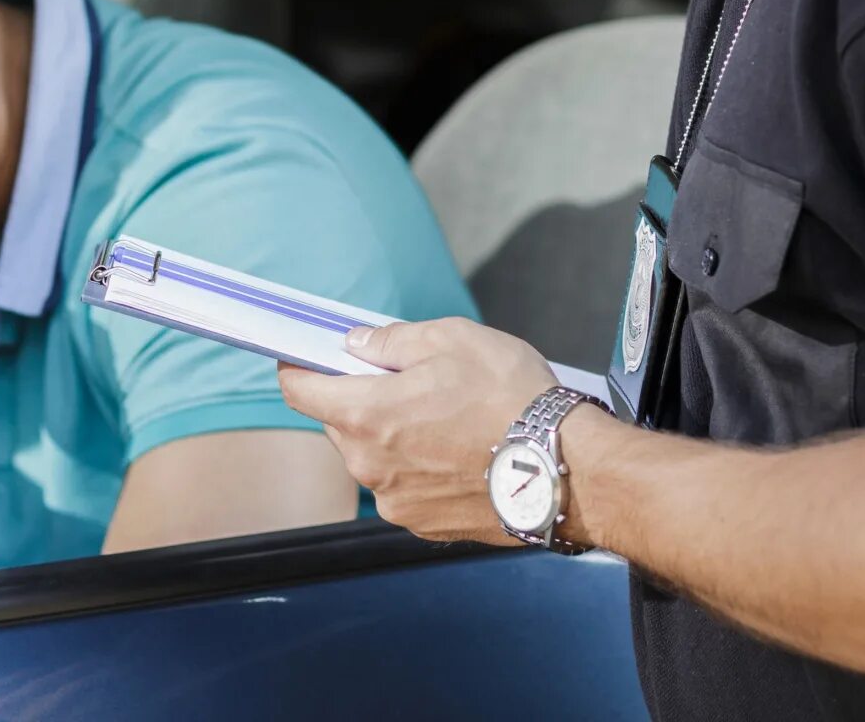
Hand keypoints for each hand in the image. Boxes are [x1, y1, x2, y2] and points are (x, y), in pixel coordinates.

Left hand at [277, 318, 558, 544]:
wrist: (567, 470)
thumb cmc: (512, 398)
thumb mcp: (452, 339)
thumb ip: (391, 339)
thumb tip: (358, 343)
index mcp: (366, 414)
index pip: (299, 390)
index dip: (298, 366)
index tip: (306, 355)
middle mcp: (369, 466)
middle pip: (338, 423)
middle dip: (359, 398)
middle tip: (404, 380)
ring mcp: (395, 501)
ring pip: (372, 456)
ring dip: (391, 434)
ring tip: (445, 417)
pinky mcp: (422, 525)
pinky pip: (401, 486)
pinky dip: (417, 466)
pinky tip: (457, 450)